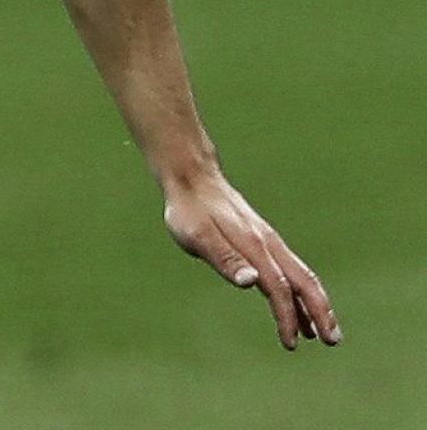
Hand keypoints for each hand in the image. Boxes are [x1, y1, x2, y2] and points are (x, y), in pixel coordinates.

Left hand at [163, 170, 340, 349]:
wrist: (192, 178)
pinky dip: (297, 292)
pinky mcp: (261, 241)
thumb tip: (251, 283)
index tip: (290, 343)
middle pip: (304, 282)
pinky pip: (287, 270)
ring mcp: (267, 242)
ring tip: (322, 333)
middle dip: (321, 312)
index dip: (287, 317)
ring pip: (300, 276)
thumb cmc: (189, 211)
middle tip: (333, 342)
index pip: (279, 288)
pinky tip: (295, 307)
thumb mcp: (198, 236)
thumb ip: (225, 259)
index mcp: (255, 246)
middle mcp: (268, 244)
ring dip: (313, 304)